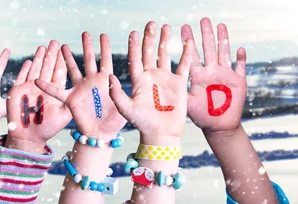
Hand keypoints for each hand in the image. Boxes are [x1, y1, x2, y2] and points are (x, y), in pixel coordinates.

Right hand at [5, 40, 71, 151]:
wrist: (27, 139)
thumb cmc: (47, 130)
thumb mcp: (65, 115)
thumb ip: (73, 102)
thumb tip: (78, 98)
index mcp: (55, 93)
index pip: (59, 73)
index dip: (62, 60)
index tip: (65, 48)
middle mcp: (43, 89)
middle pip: (48, 68)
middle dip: (51, 55)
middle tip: (55, 41)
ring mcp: (30, 89)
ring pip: (36, 70)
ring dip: (39, 58)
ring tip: (43, 46)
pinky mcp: (18, 92)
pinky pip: (22, 77)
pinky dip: (25, 69)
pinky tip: (30, 61)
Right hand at [35, 33, 125, 137]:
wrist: (101, 135)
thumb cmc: (114, 122)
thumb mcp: (122, 105)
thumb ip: (118, 92)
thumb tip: (110, 77)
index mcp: (106, 82)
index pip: (106, 60)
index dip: (105, 48)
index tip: (103, 35)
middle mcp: (92, 82)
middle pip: (89, 60)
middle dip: (87, 46)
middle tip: (85, 33)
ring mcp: (80, 89)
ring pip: (72, 69)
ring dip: (67, 58)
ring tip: (63, 45)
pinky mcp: (71, 100)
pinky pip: (56, 92)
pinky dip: (46, 87)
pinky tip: (37, 80)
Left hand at [109, 22, 193, 144]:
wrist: (161, 134)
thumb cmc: (142, 124)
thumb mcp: (126, 109)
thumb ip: (117, 94)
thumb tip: (110, 76)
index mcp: (138, 80)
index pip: (135, 59)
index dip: (134, 46)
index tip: (134, 33)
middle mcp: (151, 76)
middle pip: (149, 53)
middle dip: (150, 38)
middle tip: (150, 23)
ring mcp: (165, 78)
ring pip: (165, 55)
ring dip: (165, 41)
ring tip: (165, 27)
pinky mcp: (178, 83)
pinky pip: (183, 65)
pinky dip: (186, 54)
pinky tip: (187, 41)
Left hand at [182, 18, 247, 135]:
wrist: (219, 127)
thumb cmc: (201, 117)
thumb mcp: (187, 105)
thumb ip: (179, 93)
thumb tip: (168, 85)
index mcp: (197, 76)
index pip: (192, 55)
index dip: (188, 42)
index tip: (184, 27)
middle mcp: (211, 72)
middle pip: (208, 49)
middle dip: (206, 34)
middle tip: (204, 19)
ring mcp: (225, 75)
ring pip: (224, 53)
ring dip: (223, 40)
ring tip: (220, 25)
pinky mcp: (238, 81)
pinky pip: (240, 67)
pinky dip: (241, 59)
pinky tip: (239, 49)